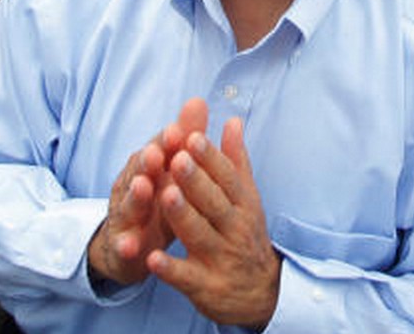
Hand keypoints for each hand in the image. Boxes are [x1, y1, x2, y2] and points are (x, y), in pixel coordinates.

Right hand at [89, 98, 208, 285]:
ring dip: (135, 196)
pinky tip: (130, 245)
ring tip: (143, 187)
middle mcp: (133, 187)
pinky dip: (126, 244)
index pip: (157, 149)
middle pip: (139, 171)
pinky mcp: (122, 245)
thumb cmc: (159, 201)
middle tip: (156, 154)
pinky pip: (123, 244)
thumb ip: (184, 140)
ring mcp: (125, 216)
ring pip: (128, 204)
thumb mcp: (173, 173)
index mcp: (150, 168)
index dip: (166, 141)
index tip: (177, 130)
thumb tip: (199, 100)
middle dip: (147, 162)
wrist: (129, 246)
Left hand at [148, 116, 279, 326]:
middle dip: (195, 180)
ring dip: (182, 215)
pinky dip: (170, 268)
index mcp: (243, 205)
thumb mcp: (247, 199)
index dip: (210, 157)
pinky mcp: (205, 286)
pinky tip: (153, 256)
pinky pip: (185, 276)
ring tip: (165, 194)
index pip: (227, 177)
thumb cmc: (246, 236)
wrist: (260, 294)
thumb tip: (232, 121)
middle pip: (214, 202)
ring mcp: (220, 258)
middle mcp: (234, 229)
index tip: (193, 136)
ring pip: (199, 234)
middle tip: (178, 157)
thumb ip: (235, 161)